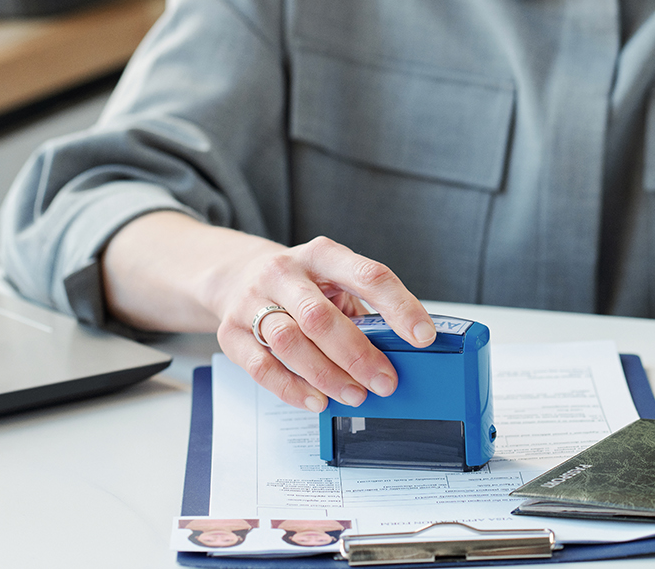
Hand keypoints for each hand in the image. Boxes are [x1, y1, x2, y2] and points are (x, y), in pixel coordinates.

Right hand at [211, 235, 436, 412]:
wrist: (237, 275)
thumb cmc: (301, 284)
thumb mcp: (334, 282)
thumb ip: (363, 310)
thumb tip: (402, 351)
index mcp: (323, 254)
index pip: (369, 276)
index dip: (400, 306)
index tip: (423, 336)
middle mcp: (285, 272)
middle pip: (322, 317)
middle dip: (358, 355)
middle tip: (384, 382)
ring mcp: (252, 300)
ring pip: (290, 343)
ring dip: (326, 376)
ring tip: (354, 394)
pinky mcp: (231, 331)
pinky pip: (261, 366)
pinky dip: (292, 389)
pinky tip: (316, 400)